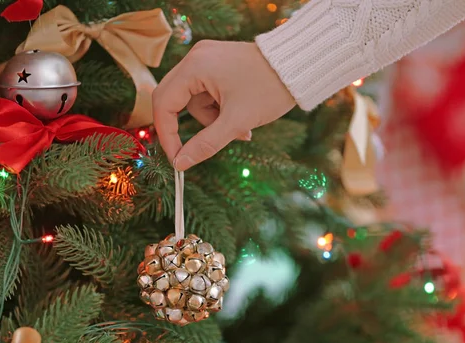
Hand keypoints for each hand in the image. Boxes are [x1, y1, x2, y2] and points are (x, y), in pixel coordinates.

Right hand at [153, 41, 295, 170]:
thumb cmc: (270, 89)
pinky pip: (208, 92)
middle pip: (174, 99)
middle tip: (197, 150)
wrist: (300, 67)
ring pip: (195, 100)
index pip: (164, 103)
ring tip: (242, 130)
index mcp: (195, 66)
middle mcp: (196, 58)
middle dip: (192, 126)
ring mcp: (207, 59)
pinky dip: (221, 109)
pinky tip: (243, 118)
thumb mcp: (236, 121)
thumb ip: (206, 143)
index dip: (167, 134)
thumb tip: (180, 163)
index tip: (176, 158)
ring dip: (213, 120)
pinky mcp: (219, 64)